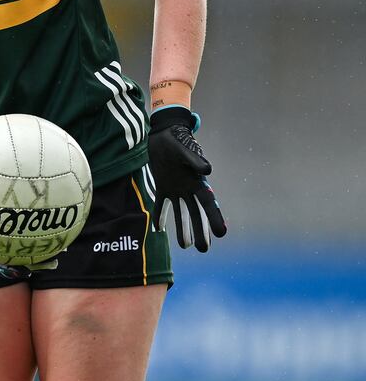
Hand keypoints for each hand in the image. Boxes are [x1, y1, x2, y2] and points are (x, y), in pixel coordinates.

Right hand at [0, 232, 56, 278]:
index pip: (11, 270)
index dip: (19, 271)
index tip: (28, 272)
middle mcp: (9, 258)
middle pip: (27, 262)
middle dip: (40, 264)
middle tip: (54, 262)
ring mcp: (15, 247)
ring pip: (33, 250)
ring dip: (46, 250)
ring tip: (61, 249)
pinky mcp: (19, 236)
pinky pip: (32, 234)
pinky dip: (42, 232)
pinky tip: (54, 226)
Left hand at [147, 106, 227, 251]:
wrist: (164, 132)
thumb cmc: (177, 139)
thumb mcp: (185, 149)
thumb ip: (195, 160)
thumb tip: (208, 171)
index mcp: (197, 181)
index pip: (208, 203)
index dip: (215, 218)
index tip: (222, 233)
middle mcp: (189, 188)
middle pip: (196, 213)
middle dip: (201, 230)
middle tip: (204, 248)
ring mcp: (176, 188)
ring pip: (181, 212)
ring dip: (183, 228)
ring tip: (186, 246)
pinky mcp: (162, 185)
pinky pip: (161, 203)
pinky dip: (160, 215)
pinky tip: (158, 229)